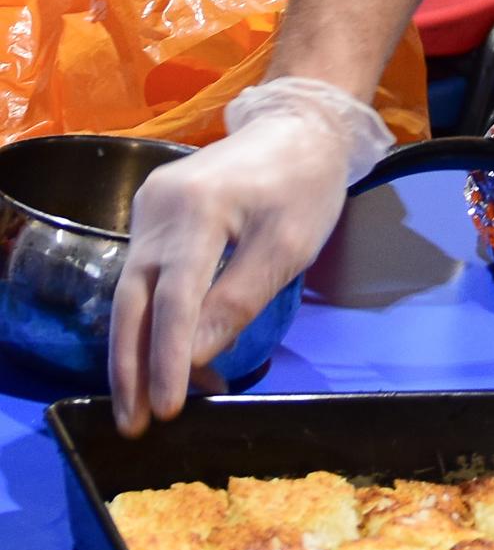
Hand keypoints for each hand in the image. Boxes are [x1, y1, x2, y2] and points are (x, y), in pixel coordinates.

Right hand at [108, 78, 390, 435]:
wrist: (299, 125)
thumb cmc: (304, 184)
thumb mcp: (287, 247)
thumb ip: (237, 301)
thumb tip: (193, 357)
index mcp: (197, 208)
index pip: (174, 298)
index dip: (168, 358)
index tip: (166, 409)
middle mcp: (159, 206)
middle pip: (134, 299)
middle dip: (132, 367)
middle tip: (134, 424)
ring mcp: (150, 207)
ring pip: (133, 291)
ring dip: (141, 349)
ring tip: (151, 404)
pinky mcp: (154, 213)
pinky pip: (146, 275)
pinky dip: (154, 318)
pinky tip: (170, 356)